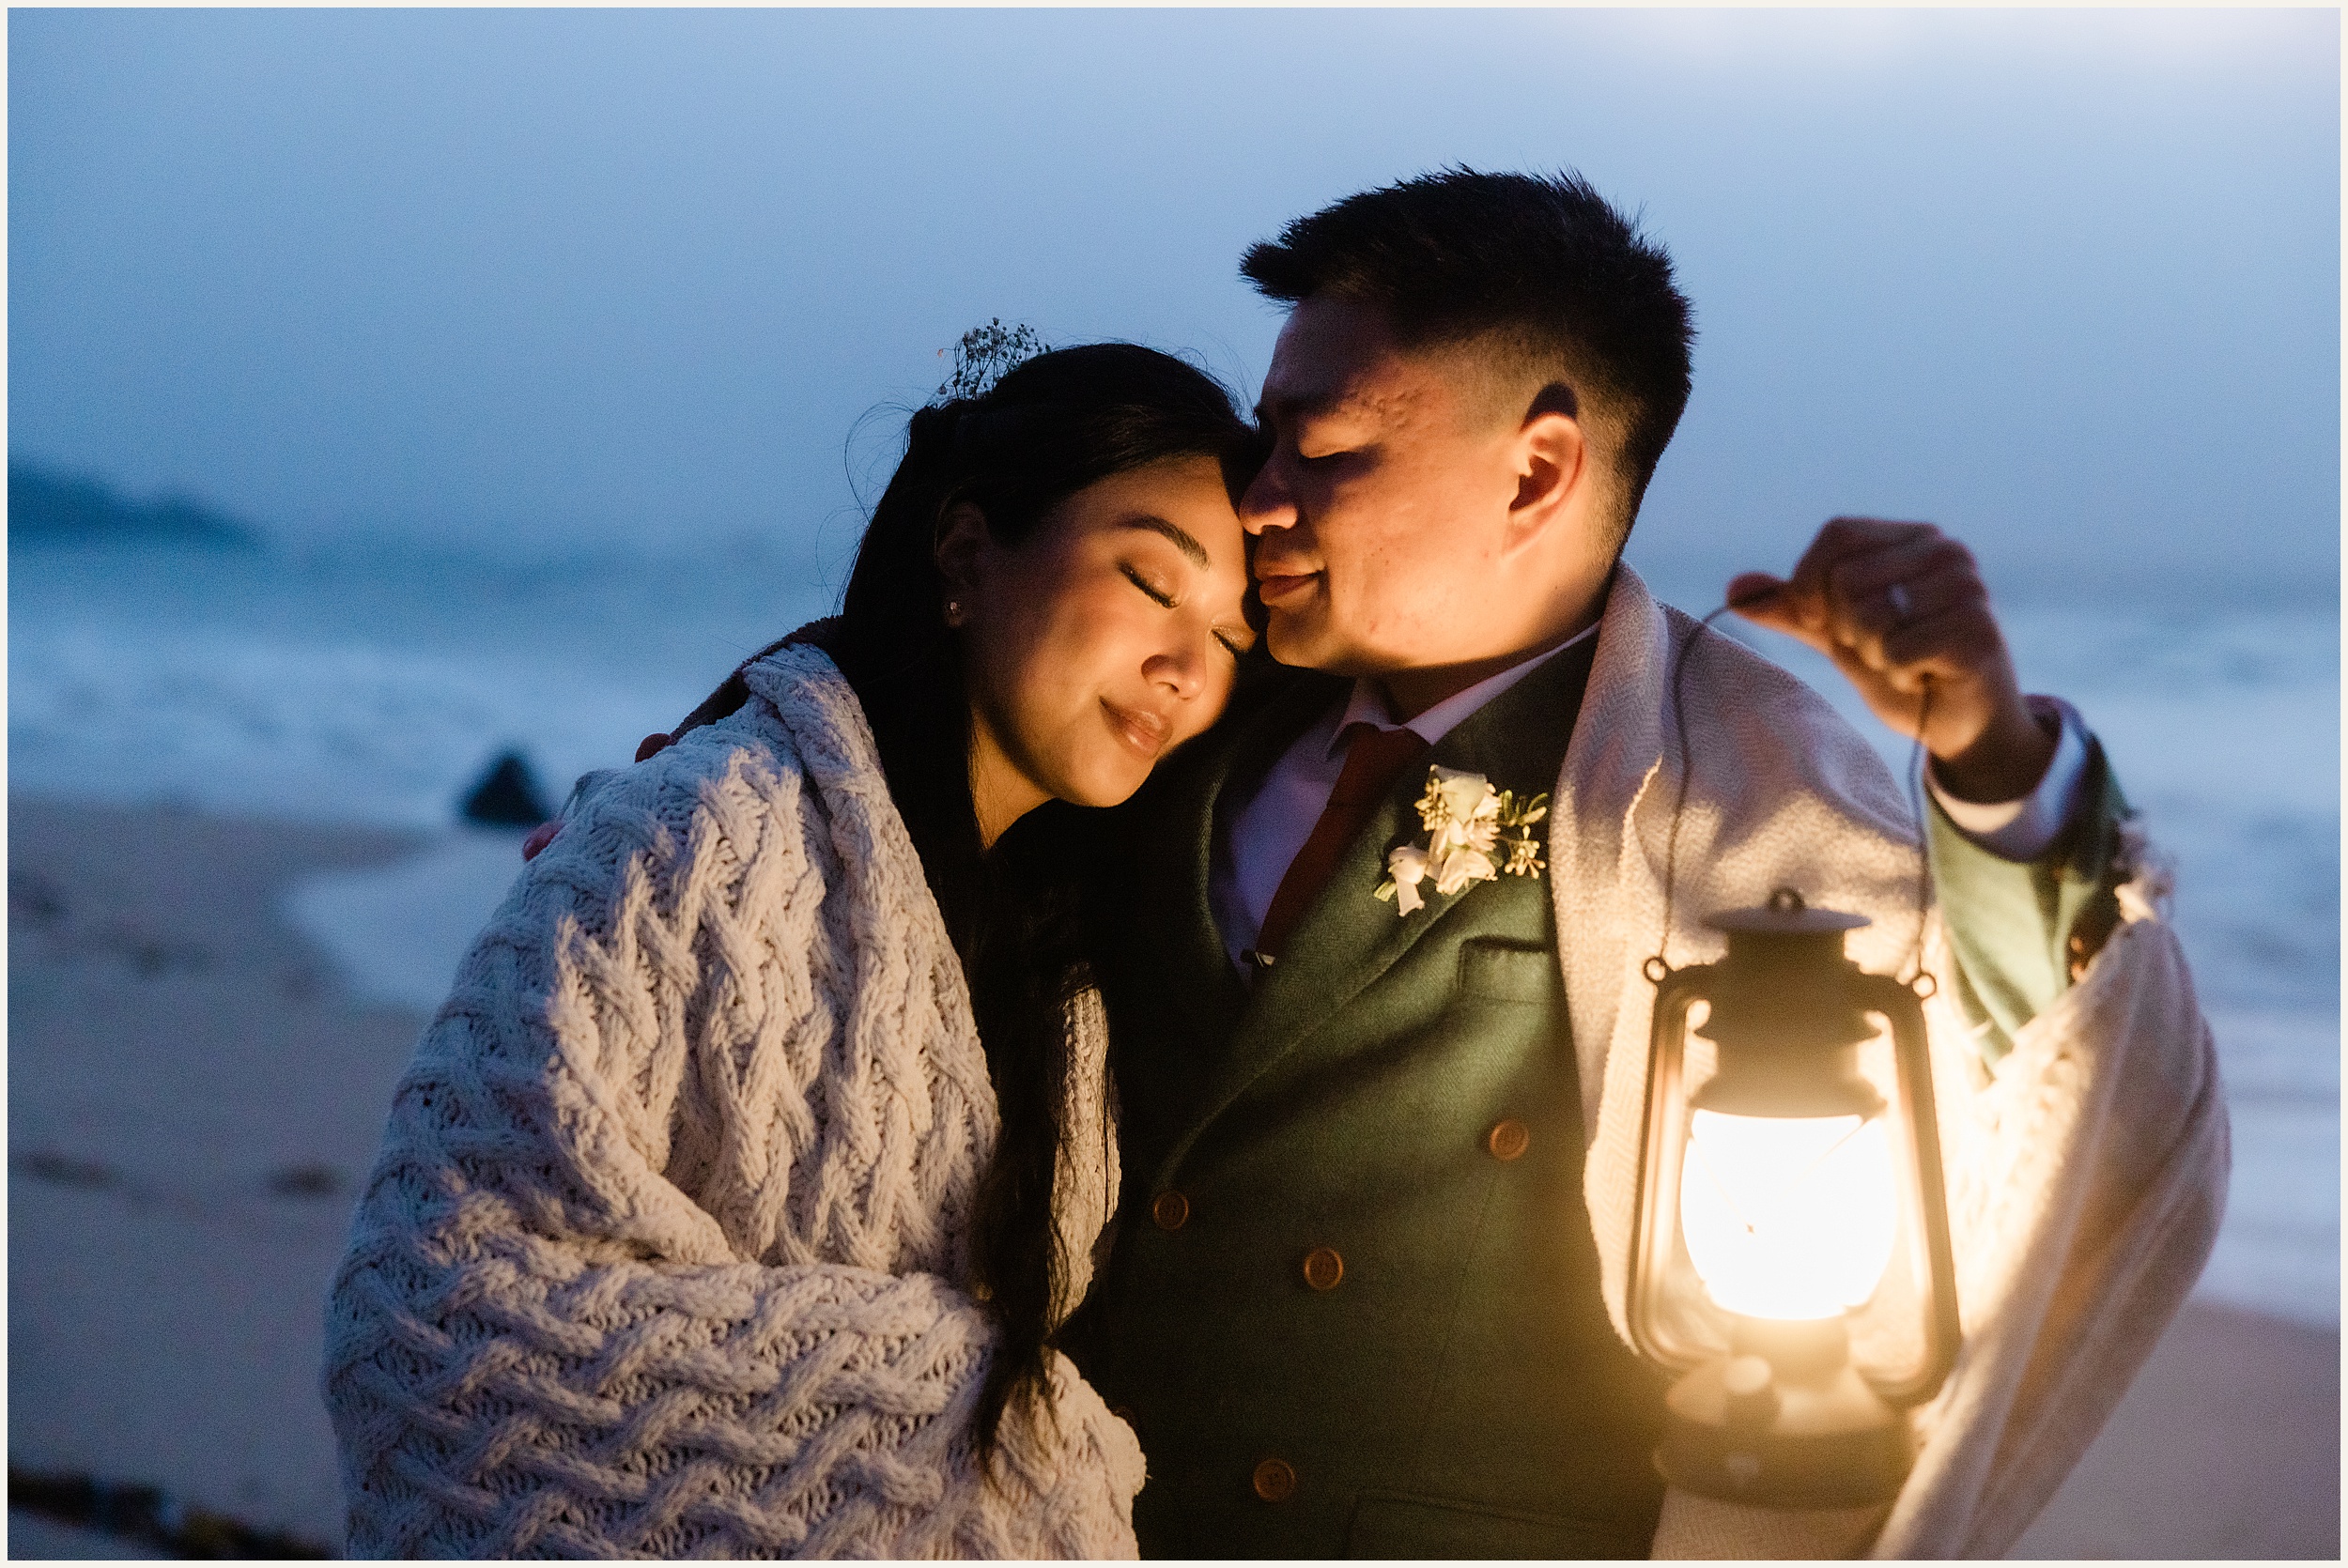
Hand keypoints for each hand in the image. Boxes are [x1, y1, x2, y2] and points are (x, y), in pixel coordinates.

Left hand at [1729, 517, 2054, 802]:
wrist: (1957, 721)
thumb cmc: (1900, 666)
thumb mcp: (1836, 633)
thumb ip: (1791, 608)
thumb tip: (1734, 588)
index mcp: (1912, 537)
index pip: (1837, 535)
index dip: (1810, 583)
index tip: (1820, 621)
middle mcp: (1946, 551)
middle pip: (1847, 579)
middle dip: (1847, 629)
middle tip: (1883, 649)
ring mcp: (1968, 588)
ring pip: (1870, 616)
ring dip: (1875, 656)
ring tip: (1906, 662)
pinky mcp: (1979, 630)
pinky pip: (1898, 651)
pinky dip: (1900, 675)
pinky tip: (1926, 676)